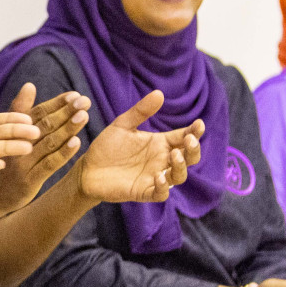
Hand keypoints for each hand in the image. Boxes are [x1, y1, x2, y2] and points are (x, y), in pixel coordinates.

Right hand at [0, 83, 89, 215]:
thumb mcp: (3, 134)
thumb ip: (19, 111)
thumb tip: (29, 85)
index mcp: (10, 131)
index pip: (36, 113)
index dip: (56, 103)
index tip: (74, 95)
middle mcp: (15, 144)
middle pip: (44, 125)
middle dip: (65, 112)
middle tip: (84, 101)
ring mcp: (22, 163)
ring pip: (48, 142)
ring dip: (67, 128)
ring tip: (84, 115)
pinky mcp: (28, 181)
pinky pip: (48, 165)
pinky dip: (63, 153)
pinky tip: (77, 143)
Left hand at [75, 91, 202, 202]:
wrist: (87, 169)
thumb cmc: (107, 147)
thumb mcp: (122, 125)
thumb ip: (140, 111)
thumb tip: (159, 93)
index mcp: (160, 143)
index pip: (184, 137)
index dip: (194, 132)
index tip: (198, 124)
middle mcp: (161, 160)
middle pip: (189, 157)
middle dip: (193, 149)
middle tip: (189, 140)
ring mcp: (155, 177)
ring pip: (179, 175)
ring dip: (181, 166)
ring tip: (174, 155)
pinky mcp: (144, 192)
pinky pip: (161, 193)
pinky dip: (163, 187)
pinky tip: (159, 177)